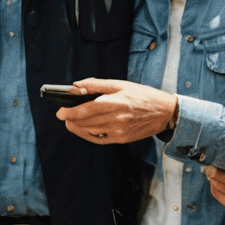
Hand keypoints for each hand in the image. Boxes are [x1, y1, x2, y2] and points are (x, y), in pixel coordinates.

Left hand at [55, 78, 175, 142]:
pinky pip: (100, 140)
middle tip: (62, 116)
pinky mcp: (122, 139)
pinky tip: (82, 130)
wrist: (164, 112)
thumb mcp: (120, 84)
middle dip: (71, 119)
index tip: (60, 111)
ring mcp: (120, 131)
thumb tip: (76, 86)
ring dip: (77, 128)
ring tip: (70, 122)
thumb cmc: (142, 95)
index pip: (87, 109)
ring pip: (91, 132)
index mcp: (116, 102)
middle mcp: (117, 118)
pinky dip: (88, 135)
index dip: (71, 111)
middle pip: (86, 121)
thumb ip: (97, 85)